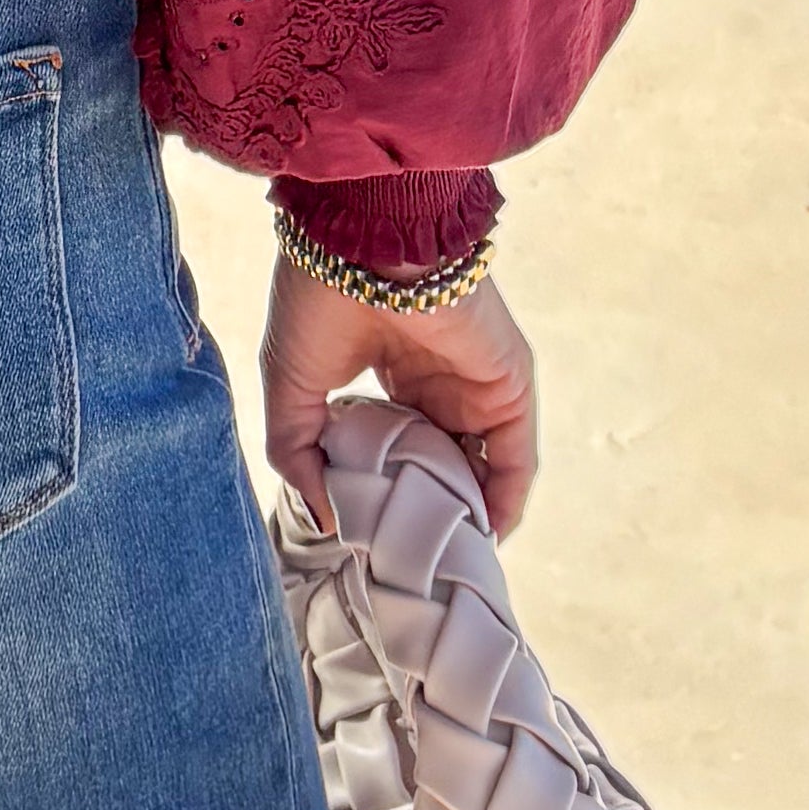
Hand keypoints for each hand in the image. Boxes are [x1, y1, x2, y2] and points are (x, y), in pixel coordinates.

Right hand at [263, 256, 537, 545]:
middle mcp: (441, 380)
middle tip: (414, 568)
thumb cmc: (319, 296)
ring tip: (448, 566)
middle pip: (448, 461)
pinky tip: (484, 538)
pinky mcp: (508, 384)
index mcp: (394, 371)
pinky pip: (516, 458)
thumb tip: (323, 518)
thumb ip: (299, 453)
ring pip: (483, 466)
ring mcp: (477, 383)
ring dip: (472, 516)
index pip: (403, 446)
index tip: (373, 539)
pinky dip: (506, 501)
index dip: (391, 493)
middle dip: (434, 514)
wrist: (362, 241)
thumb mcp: (292, 387)